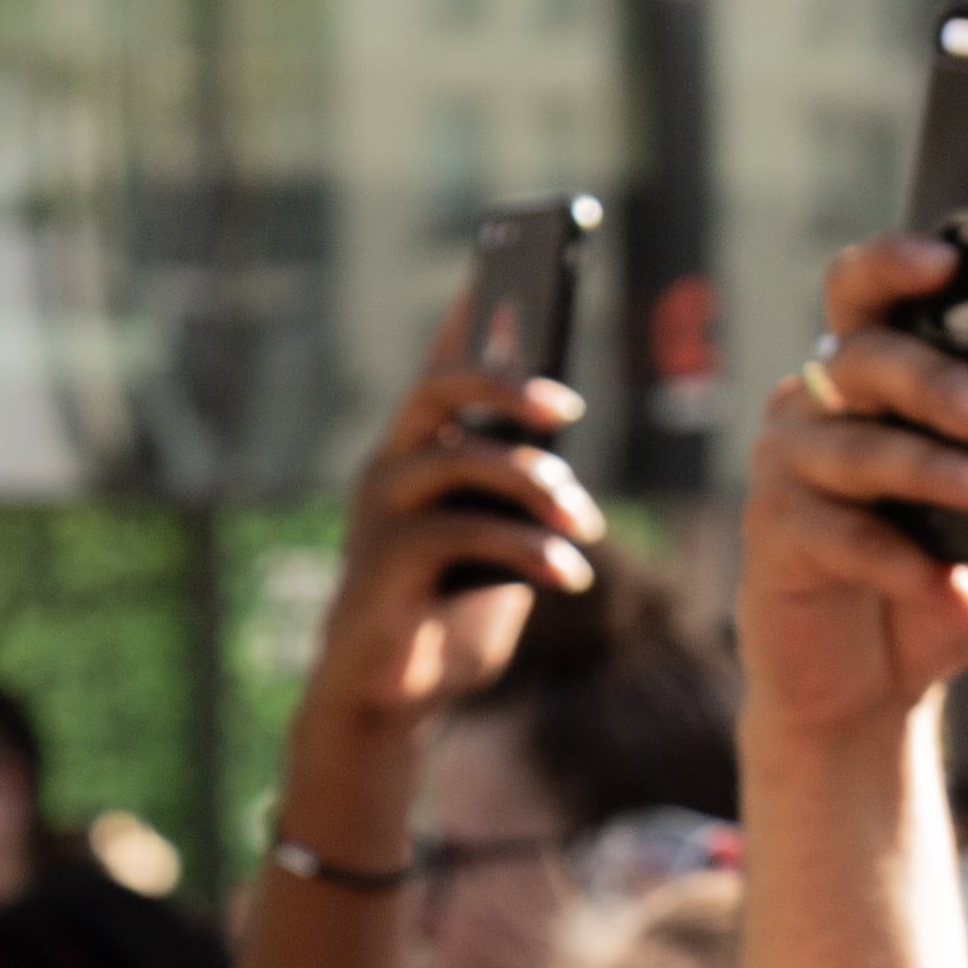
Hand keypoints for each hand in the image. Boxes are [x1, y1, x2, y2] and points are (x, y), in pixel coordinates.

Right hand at [281, 304, 601, 843]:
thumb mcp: (499, 544)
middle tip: (566, 406)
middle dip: (504, 383)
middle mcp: (389, 466)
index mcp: (419, 452)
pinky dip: (526, 550)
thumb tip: (560, 453)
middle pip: (436, 388)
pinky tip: (568, 575)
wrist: (395, 696)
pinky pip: (460, 531)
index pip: (440, 366)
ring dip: (538, 487)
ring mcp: (379, 511)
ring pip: (458, 459)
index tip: (506, 271)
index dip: (469, 317)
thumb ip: (517, 495)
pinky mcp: (383, 562)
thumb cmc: (451, 611)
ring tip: (587, 527)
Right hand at [734, 233, 967, 739]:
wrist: (868, 689)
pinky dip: (899, 561)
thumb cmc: (934, 591)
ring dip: (930, 469)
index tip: (949, 255)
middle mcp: (821, 408)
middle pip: (867, 361)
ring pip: (857, 447)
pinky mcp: (772, 536)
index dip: (897, 266)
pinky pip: (837, 533)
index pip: (870, 300)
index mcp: (873, 385)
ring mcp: (788, 469)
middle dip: (935, 378)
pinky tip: (946, 587)